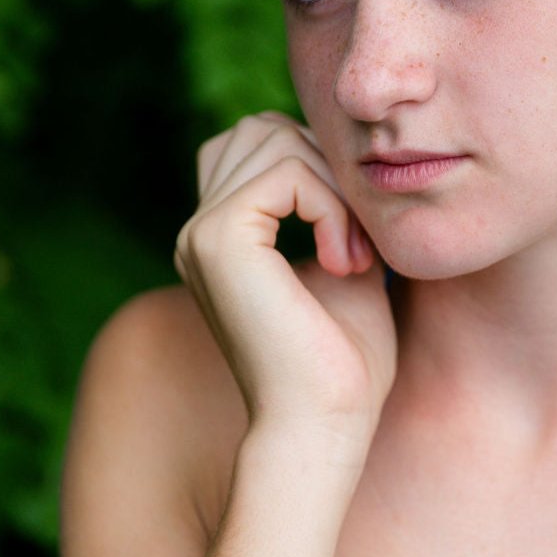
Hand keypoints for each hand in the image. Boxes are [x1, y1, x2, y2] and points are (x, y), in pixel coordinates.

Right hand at [174, 113, 396, 452]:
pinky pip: (284, 172)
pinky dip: (328, 205)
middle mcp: (199, 229)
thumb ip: (337, 207)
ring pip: (274, 139)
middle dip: (325, 168)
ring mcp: (200, 232)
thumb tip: (356, 156)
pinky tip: (341, 260)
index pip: (259, 144)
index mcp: (221, 237)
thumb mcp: (347, 262)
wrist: (323, 426)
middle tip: (357, 242)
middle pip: (263, 129)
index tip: (355, 240)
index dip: (318, 170)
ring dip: (332, 188)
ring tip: (352, 254)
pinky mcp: (218, 238)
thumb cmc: (343, 360)